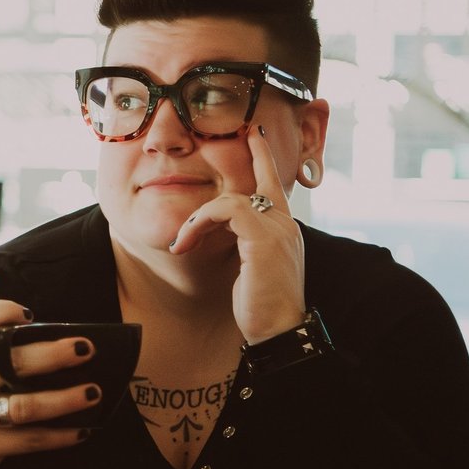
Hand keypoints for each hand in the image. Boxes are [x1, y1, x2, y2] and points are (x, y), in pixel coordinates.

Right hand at [0, 270, 94, 468]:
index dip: (2, 312)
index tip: (32, 315)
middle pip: (9, 362)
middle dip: (52, 355)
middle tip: (87, 349)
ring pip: (24, 406)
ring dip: (63, 400)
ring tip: (94, 392)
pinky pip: (28, 440)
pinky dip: (58, 436)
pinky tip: (82, 430)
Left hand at [167, 125, 306, 341]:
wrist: (279, 333)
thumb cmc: (262, 307)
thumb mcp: (249, 269)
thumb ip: (241, 245)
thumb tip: (219, 235)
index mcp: (284, 231)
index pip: (276, 187)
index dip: (265, 160)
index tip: (255, 137)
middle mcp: (286, 225)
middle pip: (264, 181)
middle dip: (255, 156)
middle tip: (246, 136)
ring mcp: (278, 229)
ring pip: (233, 199)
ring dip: (199, 219)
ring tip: (182, 243)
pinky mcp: (263, 239)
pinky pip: (226, 211)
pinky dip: (200, 223)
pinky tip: (186, 244)